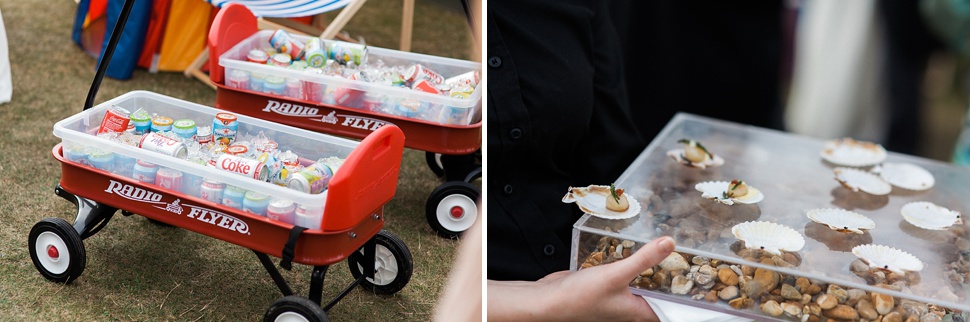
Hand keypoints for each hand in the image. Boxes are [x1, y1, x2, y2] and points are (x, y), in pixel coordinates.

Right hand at [488, 236, 675, 321]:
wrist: (549, 301)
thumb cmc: (581, 298)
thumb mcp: (616, 275)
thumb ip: (644, 259)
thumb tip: (670, 244)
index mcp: (640, 312)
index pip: (673, 308)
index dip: (689, 297)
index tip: (705, 280)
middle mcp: (631, 307)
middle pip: (660, 293)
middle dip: (673, 276)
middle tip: (688, 255)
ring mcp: (618, 297)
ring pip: (642, 282)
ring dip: (652, 268)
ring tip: (668, 248)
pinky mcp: (606, 286)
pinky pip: (626, 275)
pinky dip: (633, 264)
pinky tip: (636, 248)